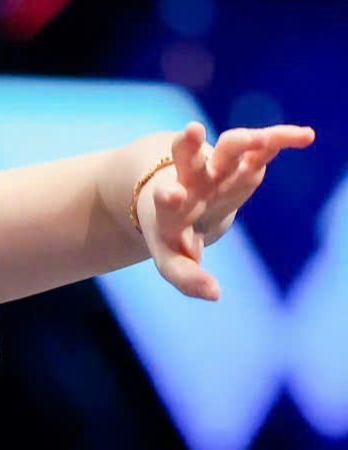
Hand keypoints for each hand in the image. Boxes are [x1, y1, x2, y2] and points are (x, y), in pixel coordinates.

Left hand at [142, 121, 314, 299]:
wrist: (174, 201)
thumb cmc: (172, 235)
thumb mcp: (172, 260)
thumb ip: (188, 278)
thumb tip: (216, 295)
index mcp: (168, 206)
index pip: (166, 203)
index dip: (169, 198)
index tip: (171, 194)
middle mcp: (190, 180)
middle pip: (187, 159)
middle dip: (189, 147)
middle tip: (192, 132)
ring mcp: (216, 167)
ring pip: (229, 146)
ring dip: (244, 140)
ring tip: (260, 140)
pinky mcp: (241, 160)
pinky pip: (264, 146)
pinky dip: (282, 139)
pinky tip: (306, 136)